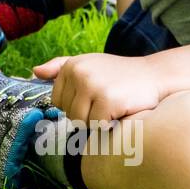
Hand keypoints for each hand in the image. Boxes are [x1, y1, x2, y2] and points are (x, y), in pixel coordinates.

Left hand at [33, 53, 163, 127]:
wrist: (154, 75)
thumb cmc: (118, 73)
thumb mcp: (88, 63)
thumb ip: (60, 67)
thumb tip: (34, 71)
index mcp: (71, 65)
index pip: (57, 101)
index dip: (75, 105)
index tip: (92, 97)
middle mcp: (79, 73)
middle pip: (68, 113)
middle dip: (87, 113)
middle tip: (106, 101)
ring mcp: (93, 86)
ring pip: (81, 121)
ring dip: (97, 121)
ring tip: (112, 106)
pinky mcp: (108, 100)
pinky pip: (97, 125)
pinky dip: (109, 123)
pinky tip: (121, 109)